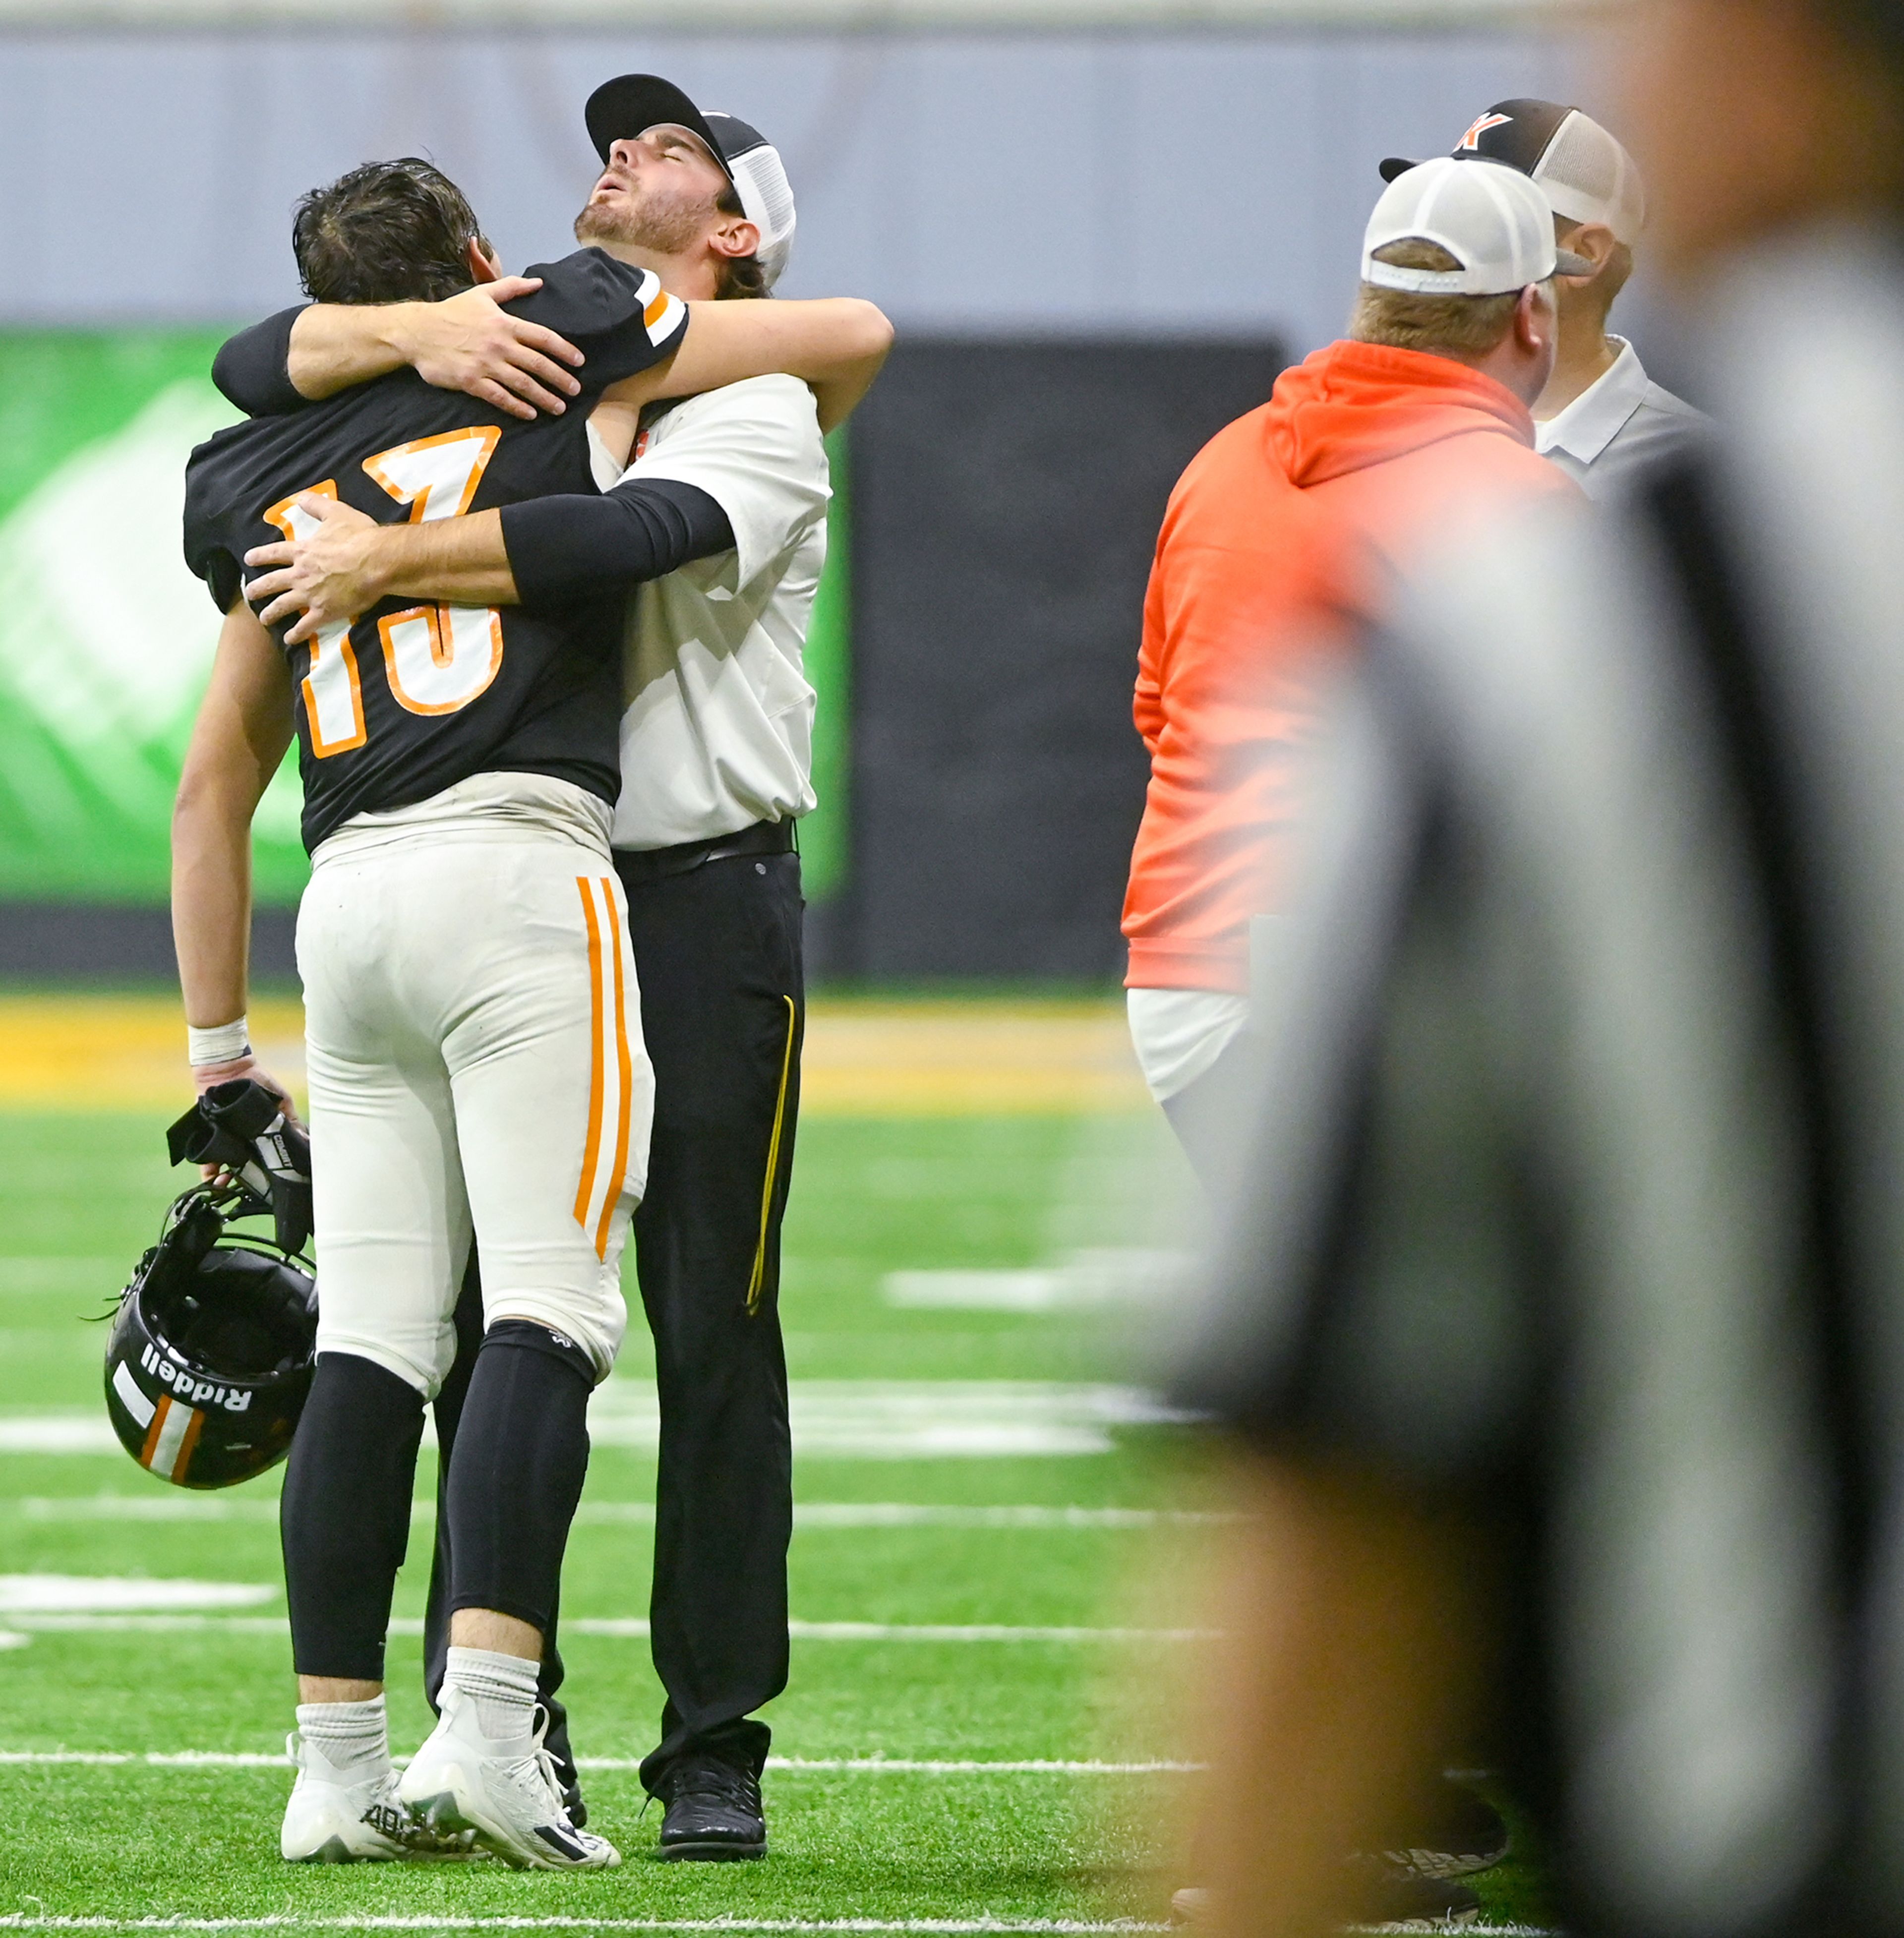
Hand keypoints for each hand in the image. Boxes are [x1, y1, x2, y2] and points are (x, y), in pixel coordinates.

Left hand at [189, 1056, 302, 1183]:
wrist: (229, 1067)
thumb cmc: (258, 1081)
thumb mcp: (281, 1101)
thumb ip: (292, 1121)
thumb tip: (307, 1140)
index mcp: (261, 1135)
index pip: (267, 1158)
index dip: (269, 1172)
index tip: (273, 1183)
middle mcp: (244, 1140)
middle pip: (246, 1166)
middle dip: (247, 1180)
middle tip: (249, 1189)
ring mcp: (226, 1139)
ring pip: (226, 1166)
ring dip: (225, 1179)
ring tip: (227, 1185)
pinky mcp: (208, 1136)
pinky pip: (206, 1157)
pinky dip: (207, 1171)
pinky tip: (211, 1180)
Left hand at [244, 495, 383, 643]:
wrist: (377, 562)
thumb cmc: (359, 536)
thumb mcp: (337, 513)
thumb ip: (317, 505)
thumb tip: (301, 497)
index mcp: (302, 551)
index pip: (274, 553)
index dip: (260, 556)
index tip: (249, 559)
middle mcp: (300, 574)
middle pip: (271, 582)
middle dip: (257, 589)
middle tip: (249, 594)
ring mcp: (310, 595)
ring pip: (283, 606)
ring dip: (271, 614)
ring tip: (264, 620)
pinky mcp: (325, 612)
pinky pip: (306, 626)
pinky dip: (296, 634)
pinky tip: (289, 640)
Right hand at [396, 279, 583, 419]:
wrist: (417, 331)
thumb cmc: (451, 312)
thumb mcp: (481, 294)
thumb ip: (511, 287)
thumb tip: (539, 282)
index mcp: (504, 323)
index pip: (542, 336)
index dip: (564, 349)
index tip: (580, 361)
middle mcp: (499, 345)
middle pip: (538, 363)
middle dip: (560, 378)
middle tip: (577, 390)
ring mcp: (486, 364)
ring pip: (523, 384)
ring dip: (545, 397)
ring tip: (560, 407)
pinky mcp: (472, 382)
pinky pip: (500, 397)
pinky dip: (517, 407)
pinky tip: (531, 414)